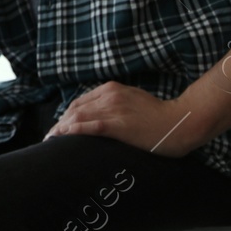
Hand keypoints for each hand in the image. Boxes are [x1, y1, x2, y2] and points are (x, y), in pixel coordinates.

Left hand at [44, 82, 201, 156]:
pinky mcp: (118, 125)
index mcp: (111, 89)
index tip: (58, 127)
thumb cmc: (160, 115)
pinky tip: (62, 137)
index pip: (80, 102)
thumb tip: (99, 114)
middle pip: (75, 109)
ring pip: (79, 117)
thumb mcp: (133, 100)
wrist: (180, 121)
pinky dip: (73, 131)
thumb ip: (115, 103)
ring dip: (61, 129)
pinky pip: (90, 127)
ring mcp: (113, 109)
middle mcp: (109, 96)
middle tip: (50, 137)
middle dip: (60, 123)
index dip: (66, 115)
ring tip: (51, 141)